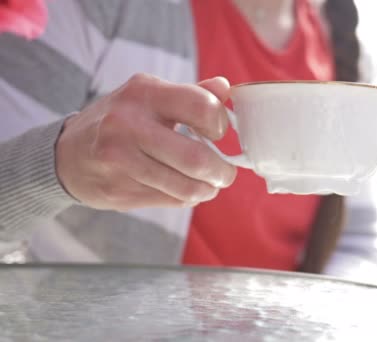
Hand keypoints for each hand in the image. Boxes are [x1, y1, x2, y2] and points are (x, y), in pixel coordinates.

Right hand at [55, 74, 236, 209]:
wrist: (67, 154)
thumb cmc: (120, 120)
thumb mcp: (149, 96)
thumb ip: (191, 94)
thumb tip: (226, 88)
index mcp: (144, 93)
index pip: (202, 107)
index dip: (220, 124)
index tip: (219, 133)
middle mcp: (128, 125)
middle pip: (196, 159)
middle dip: (222, 171)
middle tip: (226, 174)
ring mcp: (121, 161)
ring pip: (185, 187)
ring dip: (206, 189)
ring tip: (209, 185)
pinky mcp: (119, 190)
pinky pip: (170, 200)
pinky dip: (187, 197)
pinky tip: (185, 190)